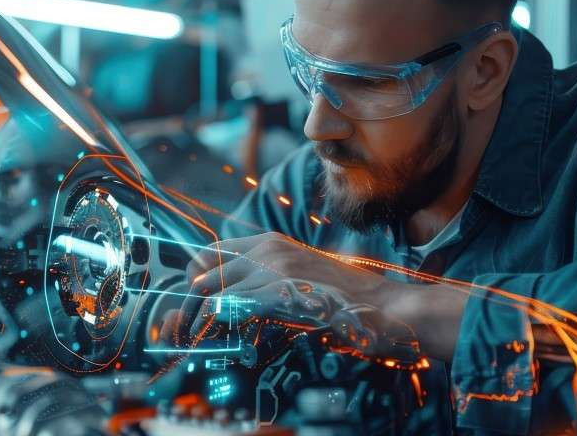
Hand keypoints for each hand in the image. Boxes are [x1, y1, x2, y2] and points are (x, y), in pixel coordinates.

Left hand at [159, 232, 422, 356]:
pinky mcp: (280, 293)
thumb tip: (238, 292)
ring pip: (214, 286)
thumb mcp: (304, 274)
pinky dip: (223, 320)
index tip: (194, 293)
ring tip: (200, 334)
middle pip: (207, 266)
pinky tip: (227, 333)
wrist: (387, 306)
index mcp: (273, 242)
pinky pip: (232, 304)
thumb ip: (272, 275)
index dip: (199, 271)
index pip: (215, 249)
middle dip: (193, 293)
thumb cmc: (348, 297)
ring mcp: (274, 269)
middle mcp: (269, 249)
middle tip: (189, 319)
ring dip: (202, 312)